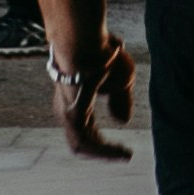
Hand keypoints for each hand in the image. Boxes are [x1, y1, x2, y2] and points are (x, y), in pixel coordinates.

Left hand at [52, 35, 136, 163]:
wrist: (88, 38)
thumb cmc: (103, 53)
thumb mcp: (121, 79)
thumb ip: (121, 101)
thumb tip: (123, 121)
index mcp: (76, 101)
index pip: (88, 131)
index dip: (105, 144)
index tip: (126, 151)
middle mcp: (67, 109)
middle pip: (83, 142)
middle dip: (105, 151)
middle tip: (126, 156)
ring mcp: (67, 112)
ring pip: (83, 145)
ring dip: (106, 153)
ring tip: (125, 155)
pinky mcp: (72, 114)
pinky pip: (87, 141)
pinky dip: (105, 149)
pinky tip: (122, 150)